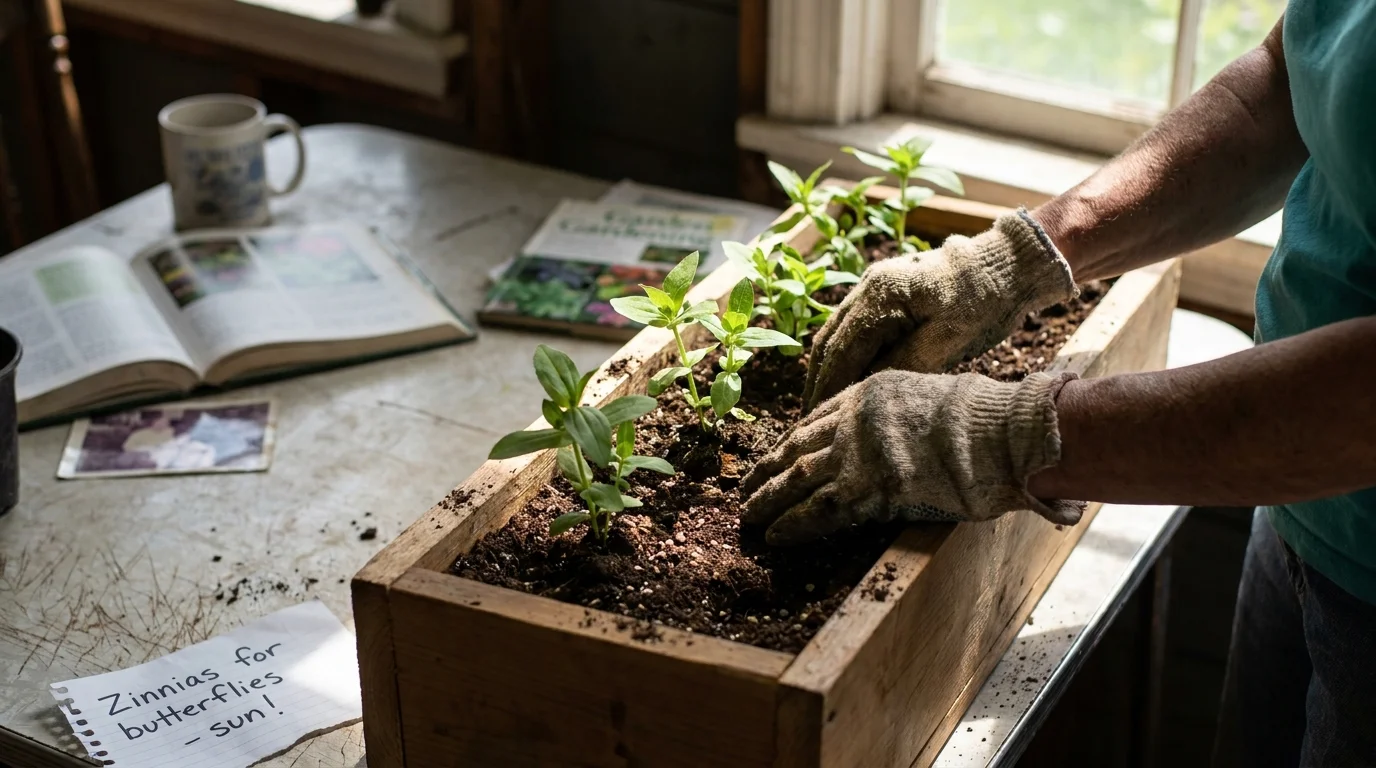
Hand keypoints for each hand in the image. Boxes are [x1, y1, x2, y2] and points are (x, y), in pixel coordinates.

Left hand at [741, 369, 1084, 545]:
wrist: (998, 431)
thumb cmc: (982, 421)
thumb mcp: (931, 398)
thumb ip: (902, 416)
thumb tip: (899, 440)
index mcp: (868, 393)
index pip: (815, 419)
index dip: (789, 442)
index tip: (772, 455)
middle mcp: (853, 419)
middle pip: (797, 447)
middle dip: (767, 470)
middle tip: (745, 486)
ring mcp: (856, 452)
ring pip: (796, 478)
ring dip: (768, 500)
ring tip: (748, 515)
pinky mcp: (865, 486)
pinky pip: (816, 509)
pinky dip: (791, 523)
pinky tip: (774, 535)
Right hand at [802, 210, 1076, 409]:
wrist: (1010, 263)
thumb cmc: (985, 301)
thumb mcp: (948, 340)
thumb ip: (903, 365)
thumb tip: (865, 393)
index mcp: (881, 294)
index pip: (841, 349)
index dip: (827, 386)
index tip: (818, 416)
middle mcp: (869, 285)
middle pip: (829, 340)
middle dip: (818, 379)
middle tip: (811, 416)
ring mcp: (875, 285)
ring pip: (837, 332)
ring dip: (828, 367)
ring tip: (823, 402)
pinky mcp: (887, 291)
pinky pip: (854, 326)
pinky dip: (845, 354)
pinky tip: (847, 377)